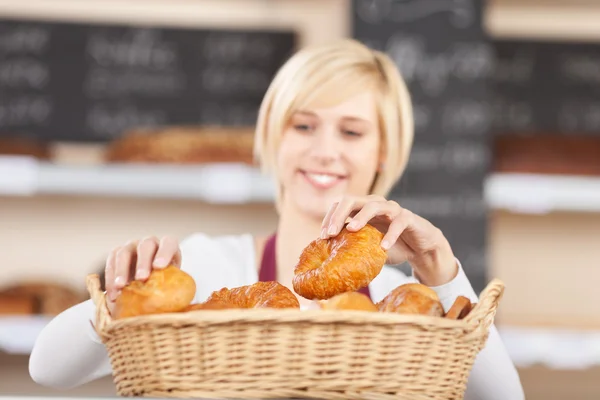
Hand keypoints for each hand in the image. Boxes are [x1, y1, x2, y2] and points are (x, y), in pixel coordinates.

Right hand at [104, 236, 180, 314]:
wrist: (147, 285)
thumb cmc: (165, 285)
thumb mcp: (172, 286)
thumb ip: (173, 291)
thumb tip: (175, 309)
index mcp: (168, 247)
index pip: (169, 243)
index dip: (165, 253)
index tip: (159, 266)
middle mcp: (150, 243)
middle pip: (146, 246)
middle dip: (143, 262)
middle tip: (141, 278)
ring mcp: (131, 246)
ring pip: (124, 252)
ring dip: (122, 270)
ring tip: (120, 287)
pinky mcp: (116, 253)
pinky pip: (110, 261)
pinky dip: (110, 278)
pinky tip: (113, 294)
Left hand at [320, 195, 457, 285]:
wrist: (421, 248)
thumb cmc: (391, 246)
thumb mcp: (368, 247)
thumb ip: (352, 249)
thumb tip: (328, 264)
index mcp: (362, 209)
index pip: (341, 205)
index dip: (330, 218)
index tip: (322, 237)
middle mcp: (375, 204)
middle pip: (352, 200)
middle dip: (339, 215)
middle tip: (330, 234)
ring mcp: (392, 209)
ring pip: (374, 204)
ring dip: (361, 216)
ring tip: (352, 230)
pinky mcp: (408, 217)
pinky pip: (399, 222)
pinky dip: (391, 234)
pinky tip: (384, 246)